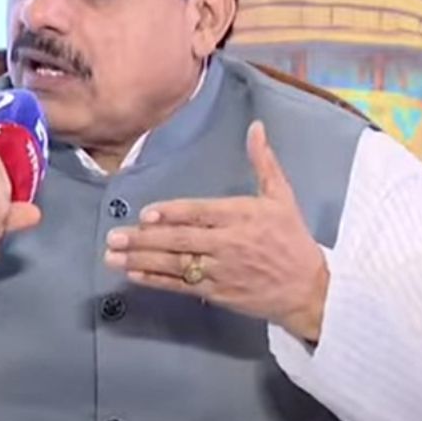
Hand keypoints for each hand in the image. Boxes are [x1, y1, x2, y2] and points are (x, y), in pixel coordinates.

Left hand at [102, 121, 329, 341]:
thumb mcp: (282, 197)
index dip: (173, 214)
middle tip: (114, 236)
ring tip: (112, 255)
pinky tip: (133, 273)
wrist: (308, 289)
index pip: (201, 213)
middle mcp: (228, 243)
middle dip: (145, 239)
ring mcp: (221, 270)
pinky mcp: (217, 293)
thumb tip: (255, 127)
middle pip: (181, 240)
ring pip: (175, 264)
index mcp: (242, 216)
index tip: (147, 215)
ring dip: (142, 259)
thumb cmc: (292, 239)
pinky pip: (181, 286)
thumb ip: (263, 162)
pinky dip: (156, 280)